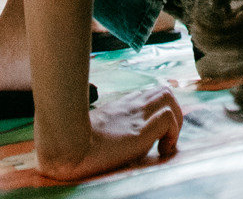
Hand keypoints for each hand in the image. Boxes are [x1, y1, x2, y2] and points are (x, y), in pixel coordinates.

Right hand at [35, 85, 183, 181]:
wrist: (67, 150)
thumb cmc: (75, 143)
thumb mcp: (94, 129)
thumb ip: (108, 125)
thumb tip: (111, 137)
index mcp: (120, 106)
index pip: (149, 94)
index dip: (159, 109)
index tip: (155, 134)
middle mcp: (130, 106)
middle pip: (163, 90)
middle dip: (173, 112)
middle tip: (164, 137)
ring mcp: (135, 116)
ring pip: (169, 97)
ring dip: (175, 120)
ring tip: (164, 143)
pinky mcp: (139, 132)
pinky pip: (168, 119)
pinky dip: (173, 133)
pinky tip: (161, 150)